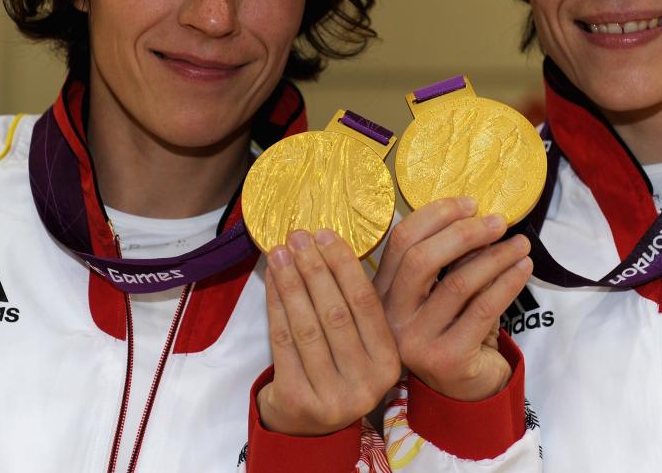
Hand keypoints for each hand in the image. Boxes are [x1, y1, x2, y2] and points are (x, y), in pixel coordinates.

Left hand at [258, 228, 400, 435]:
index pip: (366, 303)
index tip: (326, 234)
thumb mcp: (360, 344)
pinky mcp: (299, 400)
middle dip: (314, 268)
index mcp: (389, 362)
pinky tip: (272, 281)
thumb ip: (355, 305)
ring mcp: (332, 395)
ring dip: (291, 283)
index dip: (344, 265)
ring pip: (307, 326)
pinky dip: (276, 306)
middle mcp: (366, 383)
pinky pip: (284, 342)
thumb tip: (329, 245)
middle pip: (335, 312)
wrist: (309, 428)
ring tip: (280, 253)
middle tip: (299, 236)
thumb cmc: (337, 369)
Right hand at [374, 197, 531, 401]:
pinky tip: (522, 271)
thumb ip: (451, 260)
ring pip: (458, 283)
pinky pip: (483, 309)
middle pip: (422, 259)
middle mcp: (391, 318)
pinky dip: (507, 284)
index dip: (436, 215)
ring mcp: (416, 341)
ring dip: (496, 257)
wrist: (466, 392)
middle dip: (465, 233)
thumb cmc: (456, 330)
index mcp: (383, 293)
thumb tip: (479, 217)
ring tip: (520, 245)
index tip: (470, 203)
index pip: (402, 241)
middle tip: (498, 222)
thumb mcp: (444, 292)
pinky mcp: (447, 358)